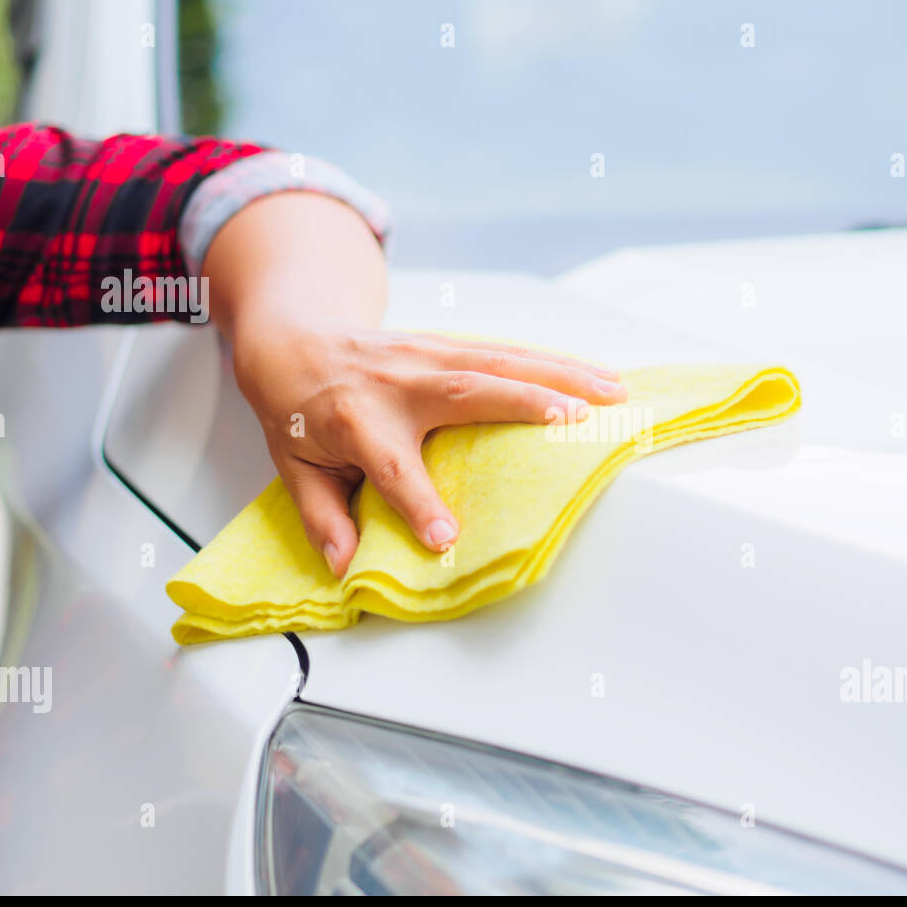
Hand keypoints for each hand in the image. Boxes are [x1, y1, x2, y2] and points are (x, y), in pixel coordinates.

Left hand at [202, 192, 624, 576]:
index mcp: (354, 422)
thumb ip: (323, 518)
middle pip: (466, 390)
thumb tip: (347, 566)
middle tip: (576, 422)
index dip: (418, 504)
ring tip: (613, 392)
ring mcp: (426, 355)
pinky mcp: (448, 345)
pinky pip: (508, 351)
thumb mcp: (294, 471)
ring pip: (500, 360)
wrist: (293, 340)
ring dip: (561, 374)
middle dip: (524, 402)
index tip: (446, 539)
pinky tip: (595, 373)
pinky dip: (556, 362)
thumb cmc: (298, 413)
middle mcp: (396, 382)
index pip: (390, 468)